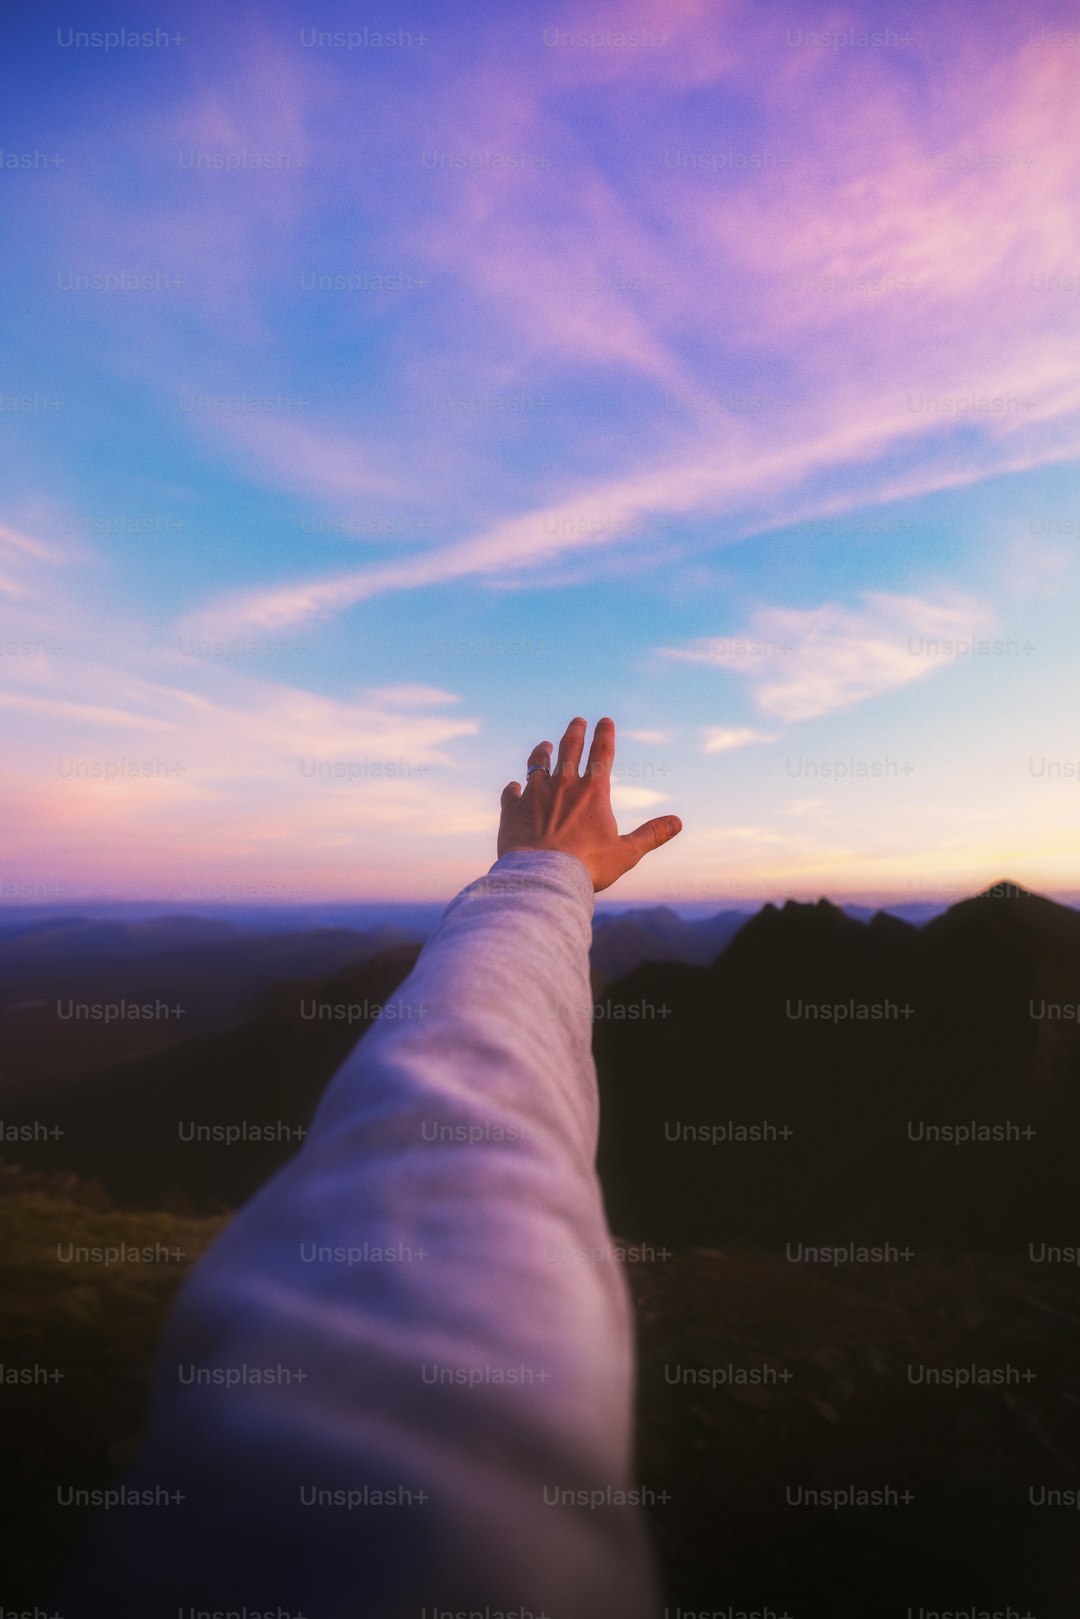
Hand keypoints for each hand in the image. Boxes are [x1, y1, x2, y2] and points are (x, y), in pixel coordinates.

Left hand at [498, 716, 682, 892]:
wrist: (543, 876)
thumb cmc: (587, 866)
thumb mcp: (626, 853)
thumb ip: (651, 835)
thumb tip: (677, 822)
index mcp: (593, 792)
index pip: (602, 754)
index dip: (605, 734)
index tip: (605, 720)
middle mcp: (564, 785)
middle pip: (569, 749)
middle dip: (575, 732)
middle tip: (577, 721)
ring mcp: (536, 794)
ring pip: (538, 763)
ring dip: (543, 752)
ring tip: (545, 745)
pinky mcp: (513, 809)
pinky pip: (512, 792)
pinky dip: (514, 788)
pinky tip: (515, 786)